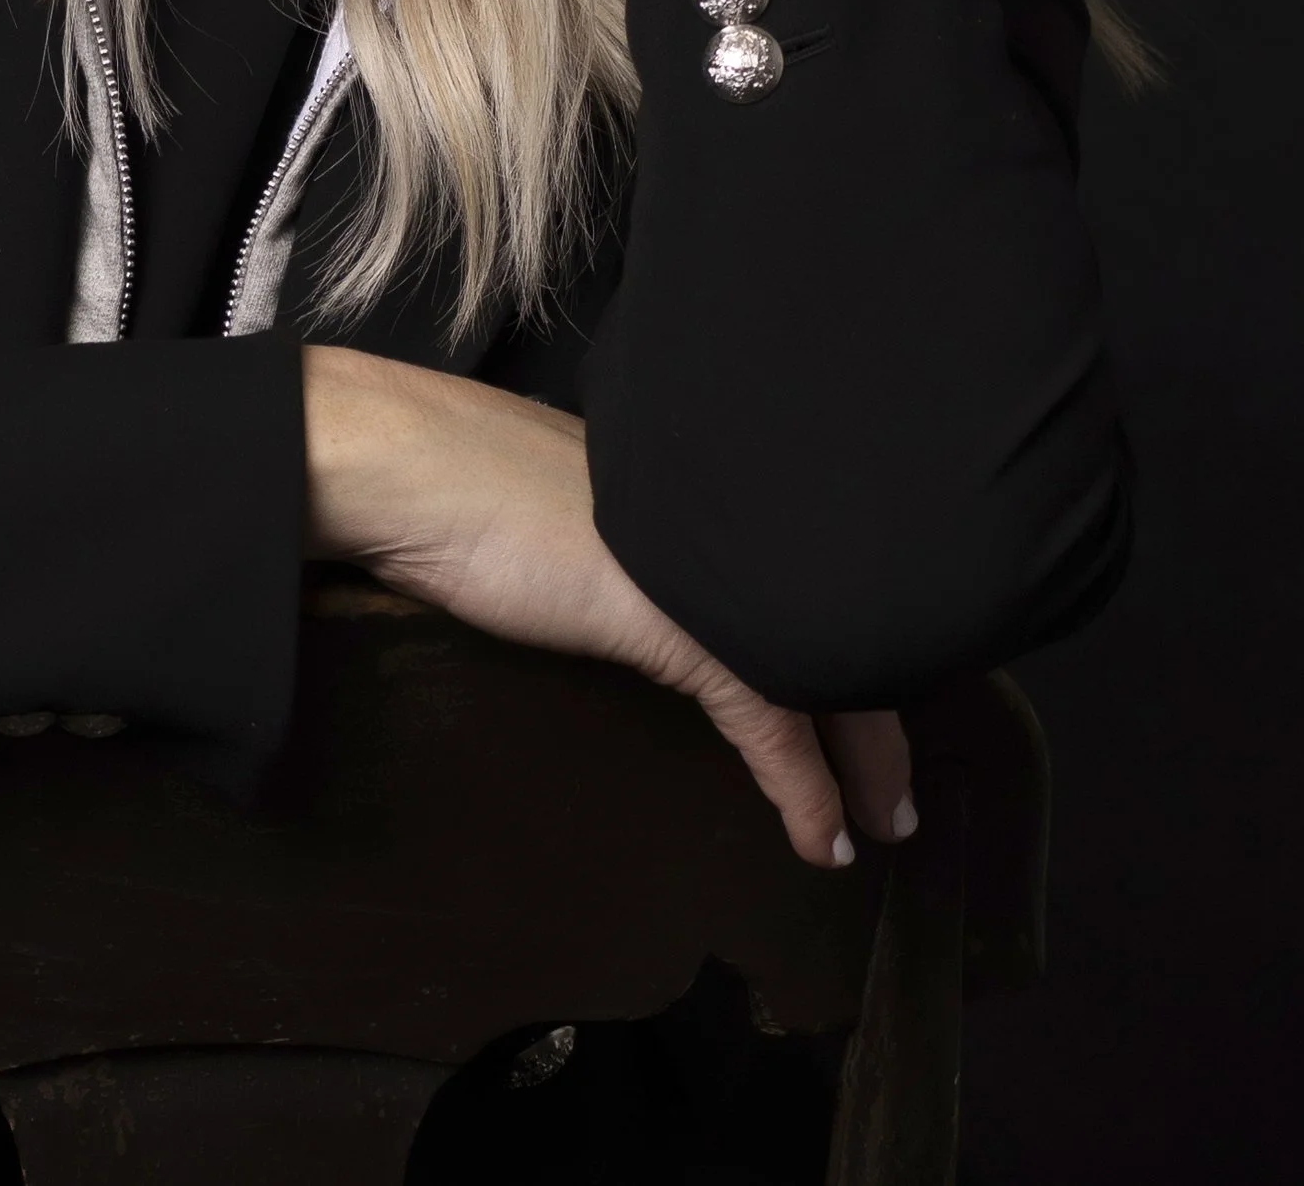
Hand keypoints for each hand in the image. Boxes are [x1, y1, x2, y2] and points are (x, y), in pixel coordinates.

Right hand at [302, 346, 911, 868]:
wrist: (406, 467)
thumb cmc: (460, 479)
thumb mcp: (572, 506)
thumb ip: (628, 534)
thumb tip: (627, 570)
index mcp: (701, 487)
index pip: (804, 569)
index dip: (849, 633)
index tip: (868, 689)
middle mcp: (723, 518)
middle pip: (837, 617)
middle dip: (882, 711)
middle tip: (897, 791)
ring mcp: (706, 565)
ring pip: (824, 669)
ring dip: (864, 761)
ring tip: (881, 822)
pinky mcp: (678, 621)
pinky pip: (769, 719)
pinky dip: (802, 786)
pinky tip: (820, 836)